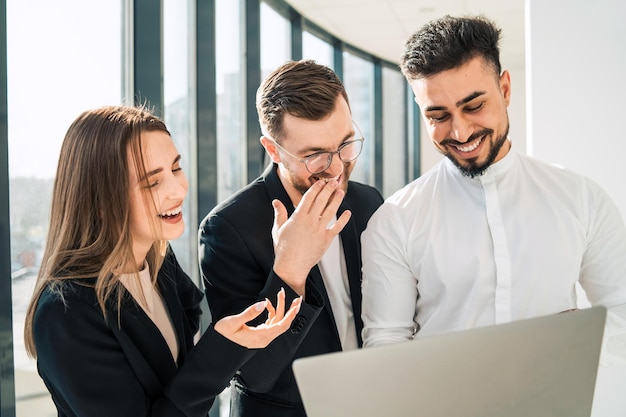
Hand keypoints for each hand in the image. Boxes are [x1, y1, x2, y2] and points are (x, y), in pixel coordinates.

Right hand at [214, 288, 301, 348]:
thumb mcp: (233, 322)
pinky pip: (271, 323)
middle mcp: (264, 338)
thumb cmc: (223, 335)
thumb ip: (249, 313)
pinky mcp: (260, 334)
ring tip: (280, 294)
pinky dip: (271, 312)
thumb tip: (263, 303)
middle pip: (283, 323)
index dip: (290, 315)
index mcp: (259, 336)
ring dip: (280, 308)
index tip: (296, 305)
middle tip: (297, 298)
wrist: (218, 346)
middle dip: (290, 310)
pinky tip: (268, 304)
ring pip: (277, 322)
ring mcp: (262, 337)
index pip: (281, 325)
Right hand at [271, 179, 351, 293]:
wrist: (291, 266)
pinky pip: (337, 228)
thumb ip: (279, 214)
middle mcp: (310, 221)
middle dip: (328, 189)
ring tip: (341, 191)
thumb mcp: (278, 229)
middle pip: (321, 201)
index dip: (316, 188)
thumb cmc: (283, 248)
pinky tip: (347, 213)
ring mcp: (319, 230)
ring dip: (336, 200)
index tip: (321, 181)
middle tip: (334, 181)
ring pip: (330, 211)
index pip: (309, 198)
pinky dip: (343, 220)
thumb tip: (276, 201)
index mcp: (298, 217)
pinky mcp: (326, 240)